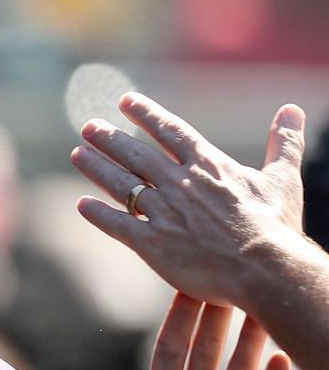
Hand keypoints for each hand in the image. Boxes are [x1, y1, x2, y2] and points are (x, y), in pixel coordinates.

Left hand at [71, 93, 311, 308]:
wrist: (263, 268)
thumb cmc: (276, 227)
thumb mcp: (283, 178)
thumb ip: (283, 142)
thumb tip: (292, 108)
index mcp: (209, 166)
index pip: (171, 132)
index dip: (146, 115)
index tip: (125, 101)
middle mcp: (180, 184)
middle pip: (137, 154)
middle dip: (111, 139)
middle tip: (88, 126)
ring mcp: (163, 212)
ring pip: (122, 185)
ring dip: (97, 167)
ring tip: (77, 153)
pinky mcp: (152, 243)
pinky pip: (117, 225)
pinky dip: (98, 214)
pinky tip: (81, 205)